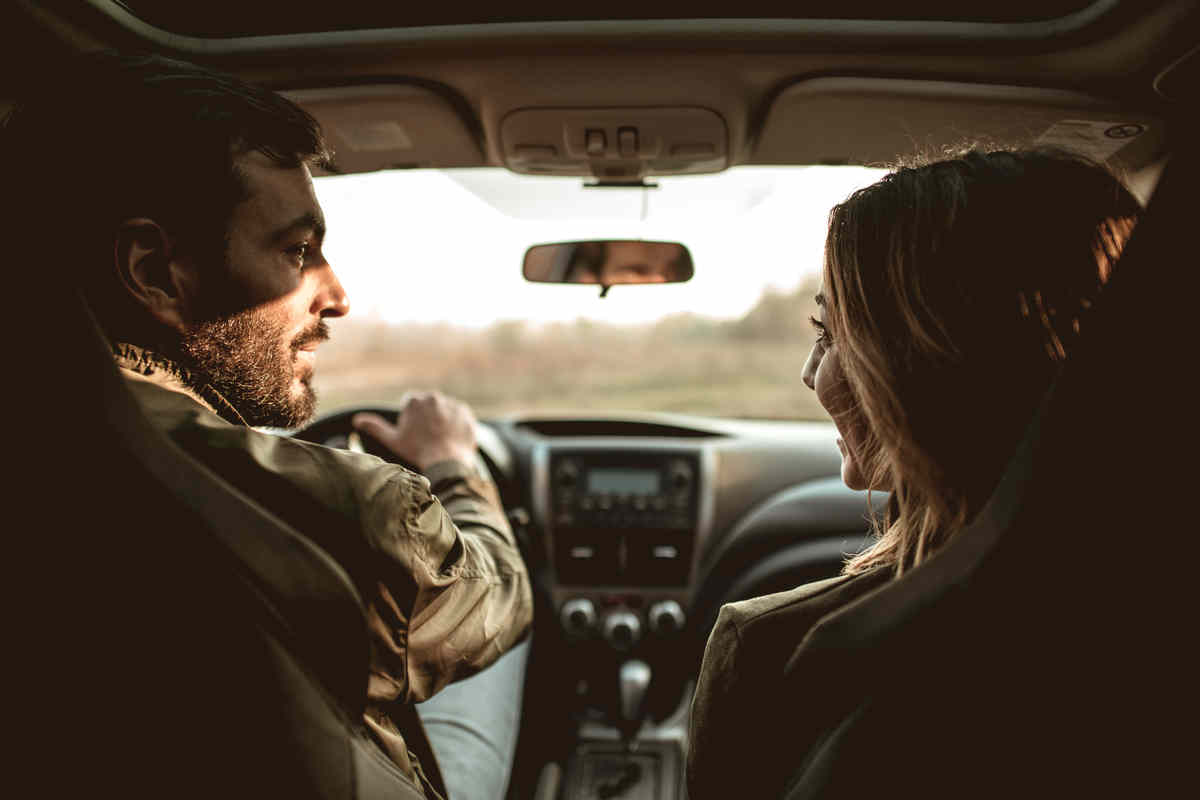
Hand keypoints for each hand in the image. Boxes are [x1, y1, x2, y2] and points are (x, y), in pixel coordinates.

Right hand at [352, 391, 477, 470]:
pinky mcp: (466, 413)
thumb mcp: (393, 440)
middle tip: (427, 438)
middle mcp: (434, 397)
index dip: (412, 420)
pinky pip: (460, 417)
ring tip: (440, 440)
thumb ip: (375, 427)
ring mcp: (452, 404)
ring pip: (445, 411)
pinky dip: (456, 426)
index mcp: (414, 400)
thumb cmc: (417, 451)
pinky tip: (451, 439)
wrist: (446, 461)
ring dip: (443, 421)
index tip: (415, 434)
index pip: (412, 405)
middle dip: (428, 418)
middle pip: (429, 406)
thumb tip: (356, 420)